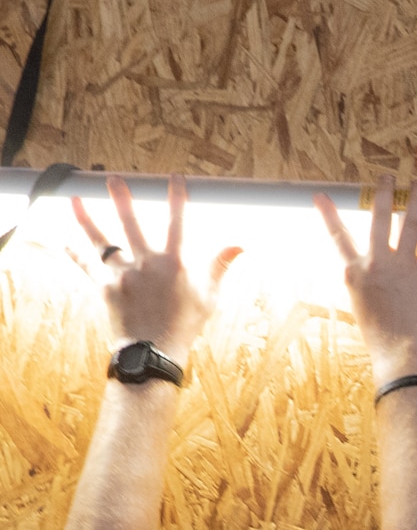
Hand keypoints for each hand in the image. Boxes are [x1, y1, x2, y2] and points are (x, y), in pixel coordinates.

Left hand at [71, 175, 238, 367]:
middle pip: (130, 224)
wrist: (153, 351)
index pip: (177, 223)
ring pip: (100, 240)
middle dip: (121, 198)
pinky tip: (63, 239)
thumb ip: (219, 266)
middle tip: (112, 178)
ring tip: (73, 199)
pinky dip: (74, 253)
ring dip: (85, 218)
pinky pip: (86, 266)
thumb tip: (240, 245)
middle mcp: (145, 264)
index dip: (177, 199)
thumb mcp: (209, 296)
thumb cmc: (185, 324)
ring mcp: (122, 275)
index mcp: (174, 263)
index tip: (175, 178)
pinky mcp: (105, 288)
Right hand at [317, 176, 416, 383]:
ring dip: (416, 201)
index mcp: (355, 270)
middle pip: (379, 219)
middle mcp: (377, 263)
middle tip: (388, 176)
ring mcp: (402, 266)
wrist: (397, 349)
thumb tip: (364, 267)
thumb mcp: (359, 301)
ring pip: (410, 223)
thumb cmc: (378, 332)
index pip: (338, 237)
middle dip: (384, 193)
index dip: (328, 215)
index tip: (320, 196)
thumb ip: (363, 279)